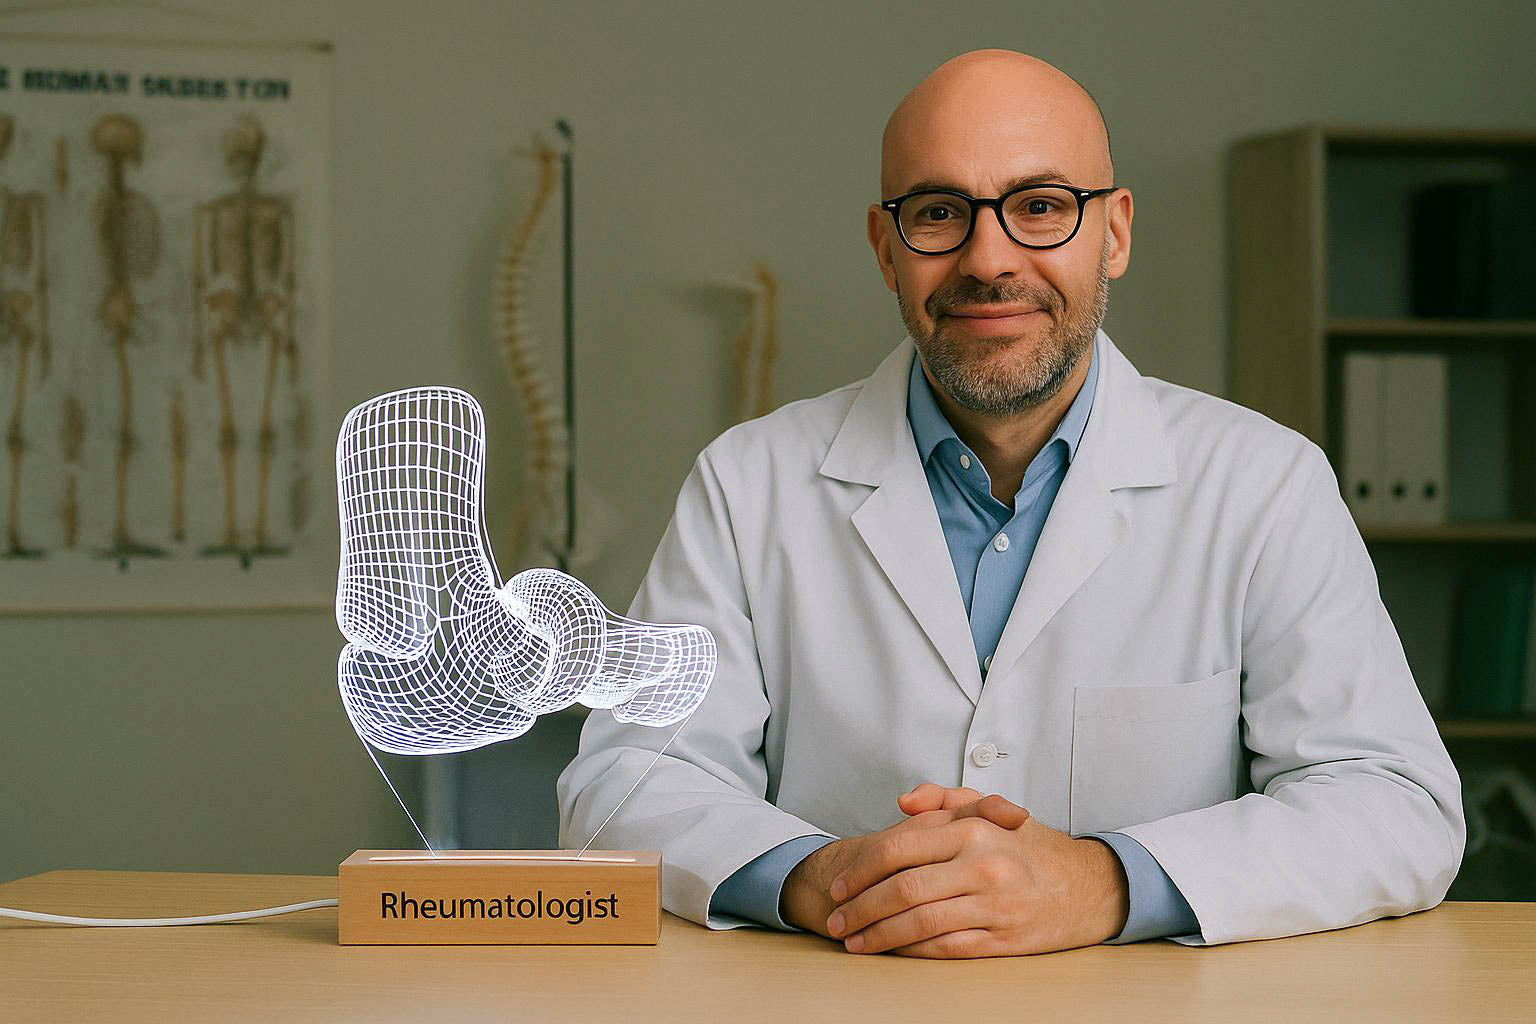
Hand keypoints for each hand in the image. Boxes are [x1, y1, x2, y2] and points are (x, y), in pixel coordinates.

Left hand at [779, 797, 1015, 935]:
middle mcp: (982, 865)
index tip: (839, 886)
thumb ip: (944, 799)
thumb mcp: (992, 810)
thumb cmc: (1030, 847)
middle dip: (861, 908)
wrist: (1088, 886)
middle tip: (837, 920)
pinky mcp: (1004, 939)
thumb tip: (901, 802)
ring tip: (854, 942)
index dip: (861, 870)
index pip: (899, 848)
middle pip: (903, 890)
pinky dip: (911, 952)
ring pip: (919, 923)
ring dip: (879, 936)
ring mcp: (994, 905)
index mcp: (973, 830)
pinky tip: (892, 951)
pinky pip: (945, 948)